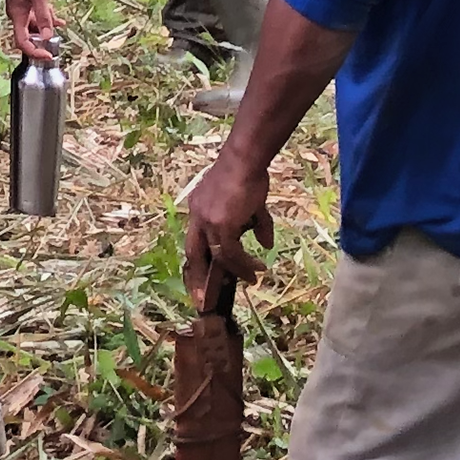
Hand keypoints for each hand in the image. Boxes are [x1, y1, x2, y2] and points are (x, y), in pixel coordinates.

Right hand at [3, 0, 55, 59]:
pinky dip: (45, 18)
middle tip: (54, 47)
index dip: (35, 52)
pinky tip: (57, 19)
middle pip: (27, 36)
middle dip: (42, 42)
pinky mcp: (24, 1)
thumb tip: (48, 36)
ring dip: (46, 28)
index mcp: (17, 15)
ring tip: (60, 28)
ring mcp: (20, 7)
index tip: (48, 55)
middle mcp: (17, 14)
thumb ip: (43, 17)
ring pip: (33, 25)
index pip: (22, 42)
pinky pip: (35, 15)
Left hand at [182, 147, 275, 286]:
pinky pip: (230, 253)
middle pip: (193, 253)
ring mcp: (206, 220)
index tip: (201, 279)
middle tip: (201, 300)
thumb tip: (266, 244)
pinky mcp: (220, 224)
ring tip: (251, 279)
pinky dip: (243, 264)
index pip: (195, 240)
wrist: (246, 159)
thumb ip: (257, 225)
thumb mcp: (252, 204)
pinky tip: (256, 269)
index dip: (199, 260)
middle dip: (198, 278)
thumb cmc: (249, 175)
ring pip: (217, 255)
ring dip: (234, 270)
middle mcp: (197, 215)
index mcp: (199, 208)